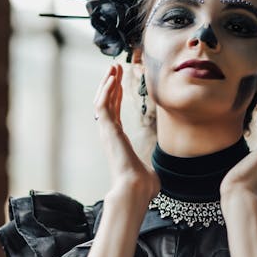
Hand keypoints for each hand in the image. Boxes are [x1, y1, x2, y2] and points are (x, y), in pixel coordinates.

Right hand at [93, 63, 159, 200]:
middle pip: (106, 102)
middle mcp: (110, 134)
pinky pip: (103, 105)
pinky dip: (107, 91)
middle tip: (114, 67)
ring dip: (107, 83)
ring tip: (113, 67)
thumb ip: (147, 170)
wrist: (136, 189)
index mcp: (118, 140)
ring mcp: (107, 131)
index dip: (116, 95)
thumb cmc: (143, 185)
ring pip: (102, 100)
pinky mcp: (107, 130)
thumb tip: (154, 179)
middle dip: (110, 83)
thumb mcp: (148, 171)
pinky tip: (113, 78)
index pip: (114, 112)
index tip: (120, 80)